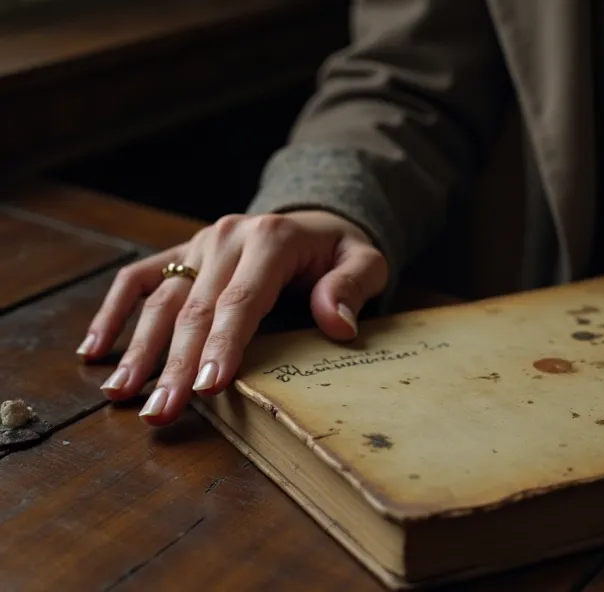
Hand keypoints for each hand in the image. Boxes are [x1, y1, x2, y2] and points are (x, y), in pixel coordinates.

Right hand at [76, 211, 387, 425]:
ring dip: (138, 349)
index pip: (243, 300)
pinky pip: (138, 279)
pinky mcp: (181, 253)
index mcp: (272, 239)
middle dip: (174, 364)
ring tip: (120, 394)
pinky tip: (94, 350)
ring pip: (161, 299)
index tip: (207, 386)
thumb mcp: (366, 261)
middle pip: (196, 308)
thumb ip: (351, 287)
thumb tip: (336, 324)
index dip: (223, 345)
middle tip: (160, 412)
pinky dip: (112, 311)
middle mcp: (227, 238)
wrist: (318, 220)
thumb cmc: (341, 251)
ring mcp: (198, 244)